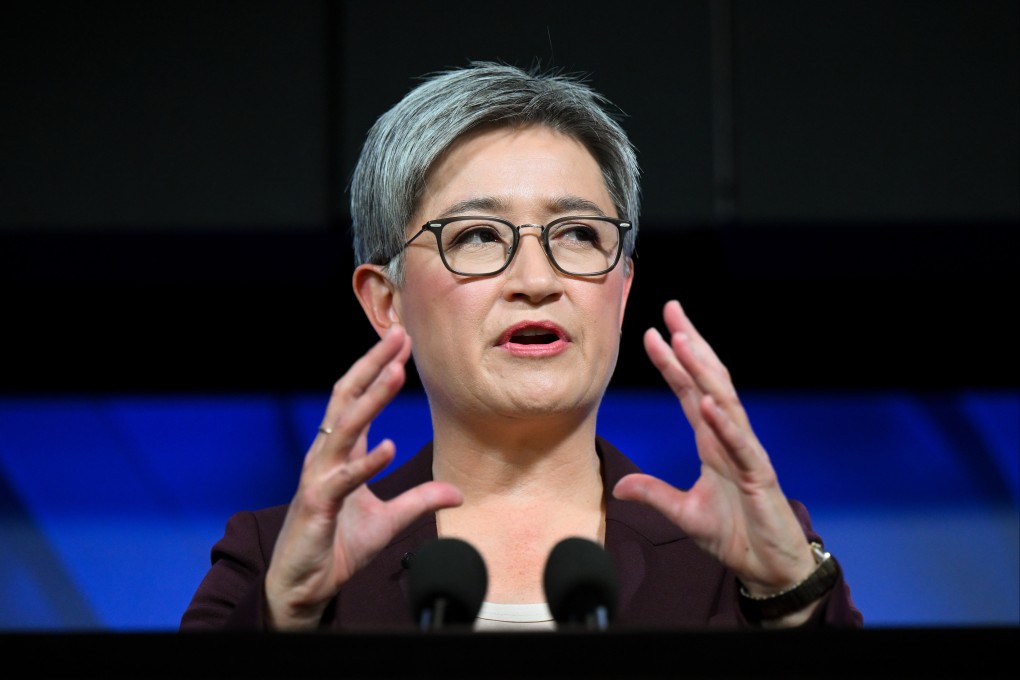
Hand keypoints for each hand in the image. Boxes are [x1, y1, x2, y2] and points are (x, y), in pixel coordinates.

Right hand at [264, 324, 462, 628]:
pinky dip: (366, 461)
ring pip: (344, 428)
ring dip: (372, 399)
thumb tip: (458, 492)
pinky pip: (344, 479)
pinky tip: (387, 445)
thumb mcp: (389, 520)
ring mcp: (319, 477)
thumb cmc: (337, 546)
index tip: (402, 342)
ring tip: (396, 371)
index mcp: (340, 453)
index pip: (358, 399)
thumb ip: (419, 500)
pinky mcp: (317, 504)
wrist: (305, 586)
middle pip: (348, 398)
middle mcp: (326, 456)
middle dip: (373, 365)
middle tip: (398, 335)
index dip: (379, 369)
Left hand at [613, 300, 818, 622]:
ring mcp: (745, 453)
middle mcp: (728, 438)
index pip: (688, 392)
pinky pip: (740, 445)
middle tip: (672, 309)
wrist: (768, 567)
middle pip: (708, 382)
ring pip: (724, 402)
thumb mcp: (684, 514)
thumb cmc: (735, 536)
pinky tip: (709, 402)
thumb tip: (619, 487)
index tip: (650, 334)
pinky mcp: (759, 476)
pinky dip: (724, 423)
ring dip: (704, 371)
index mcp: (711, 442)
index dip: (671, 363)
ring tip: (685, 341)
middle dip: (691, 345)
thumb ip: (654, 496)